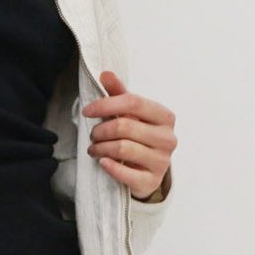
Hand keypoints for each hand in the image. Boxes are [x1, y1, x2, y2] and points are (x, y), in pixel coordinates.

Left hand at [82, 69, 175, 199]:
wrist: (149, 172)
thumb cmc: (139, 139)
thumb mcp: (132, 115)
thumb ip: (120, 94)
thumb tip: (105, 73)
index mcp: (165, 116)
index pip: (133, 102)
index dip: (106, 104)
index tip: (87, 111)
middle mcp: (167, 138)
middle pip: (125, 126)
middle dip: (101, 130)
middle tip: (93, 135)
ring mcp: (162, 161)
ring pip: (122, 148)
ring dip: (101, 148)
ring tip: (94, 149)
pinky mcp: (152, 180)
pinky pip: (125, 173)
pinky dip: (110, 166)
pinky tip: (102, 162)